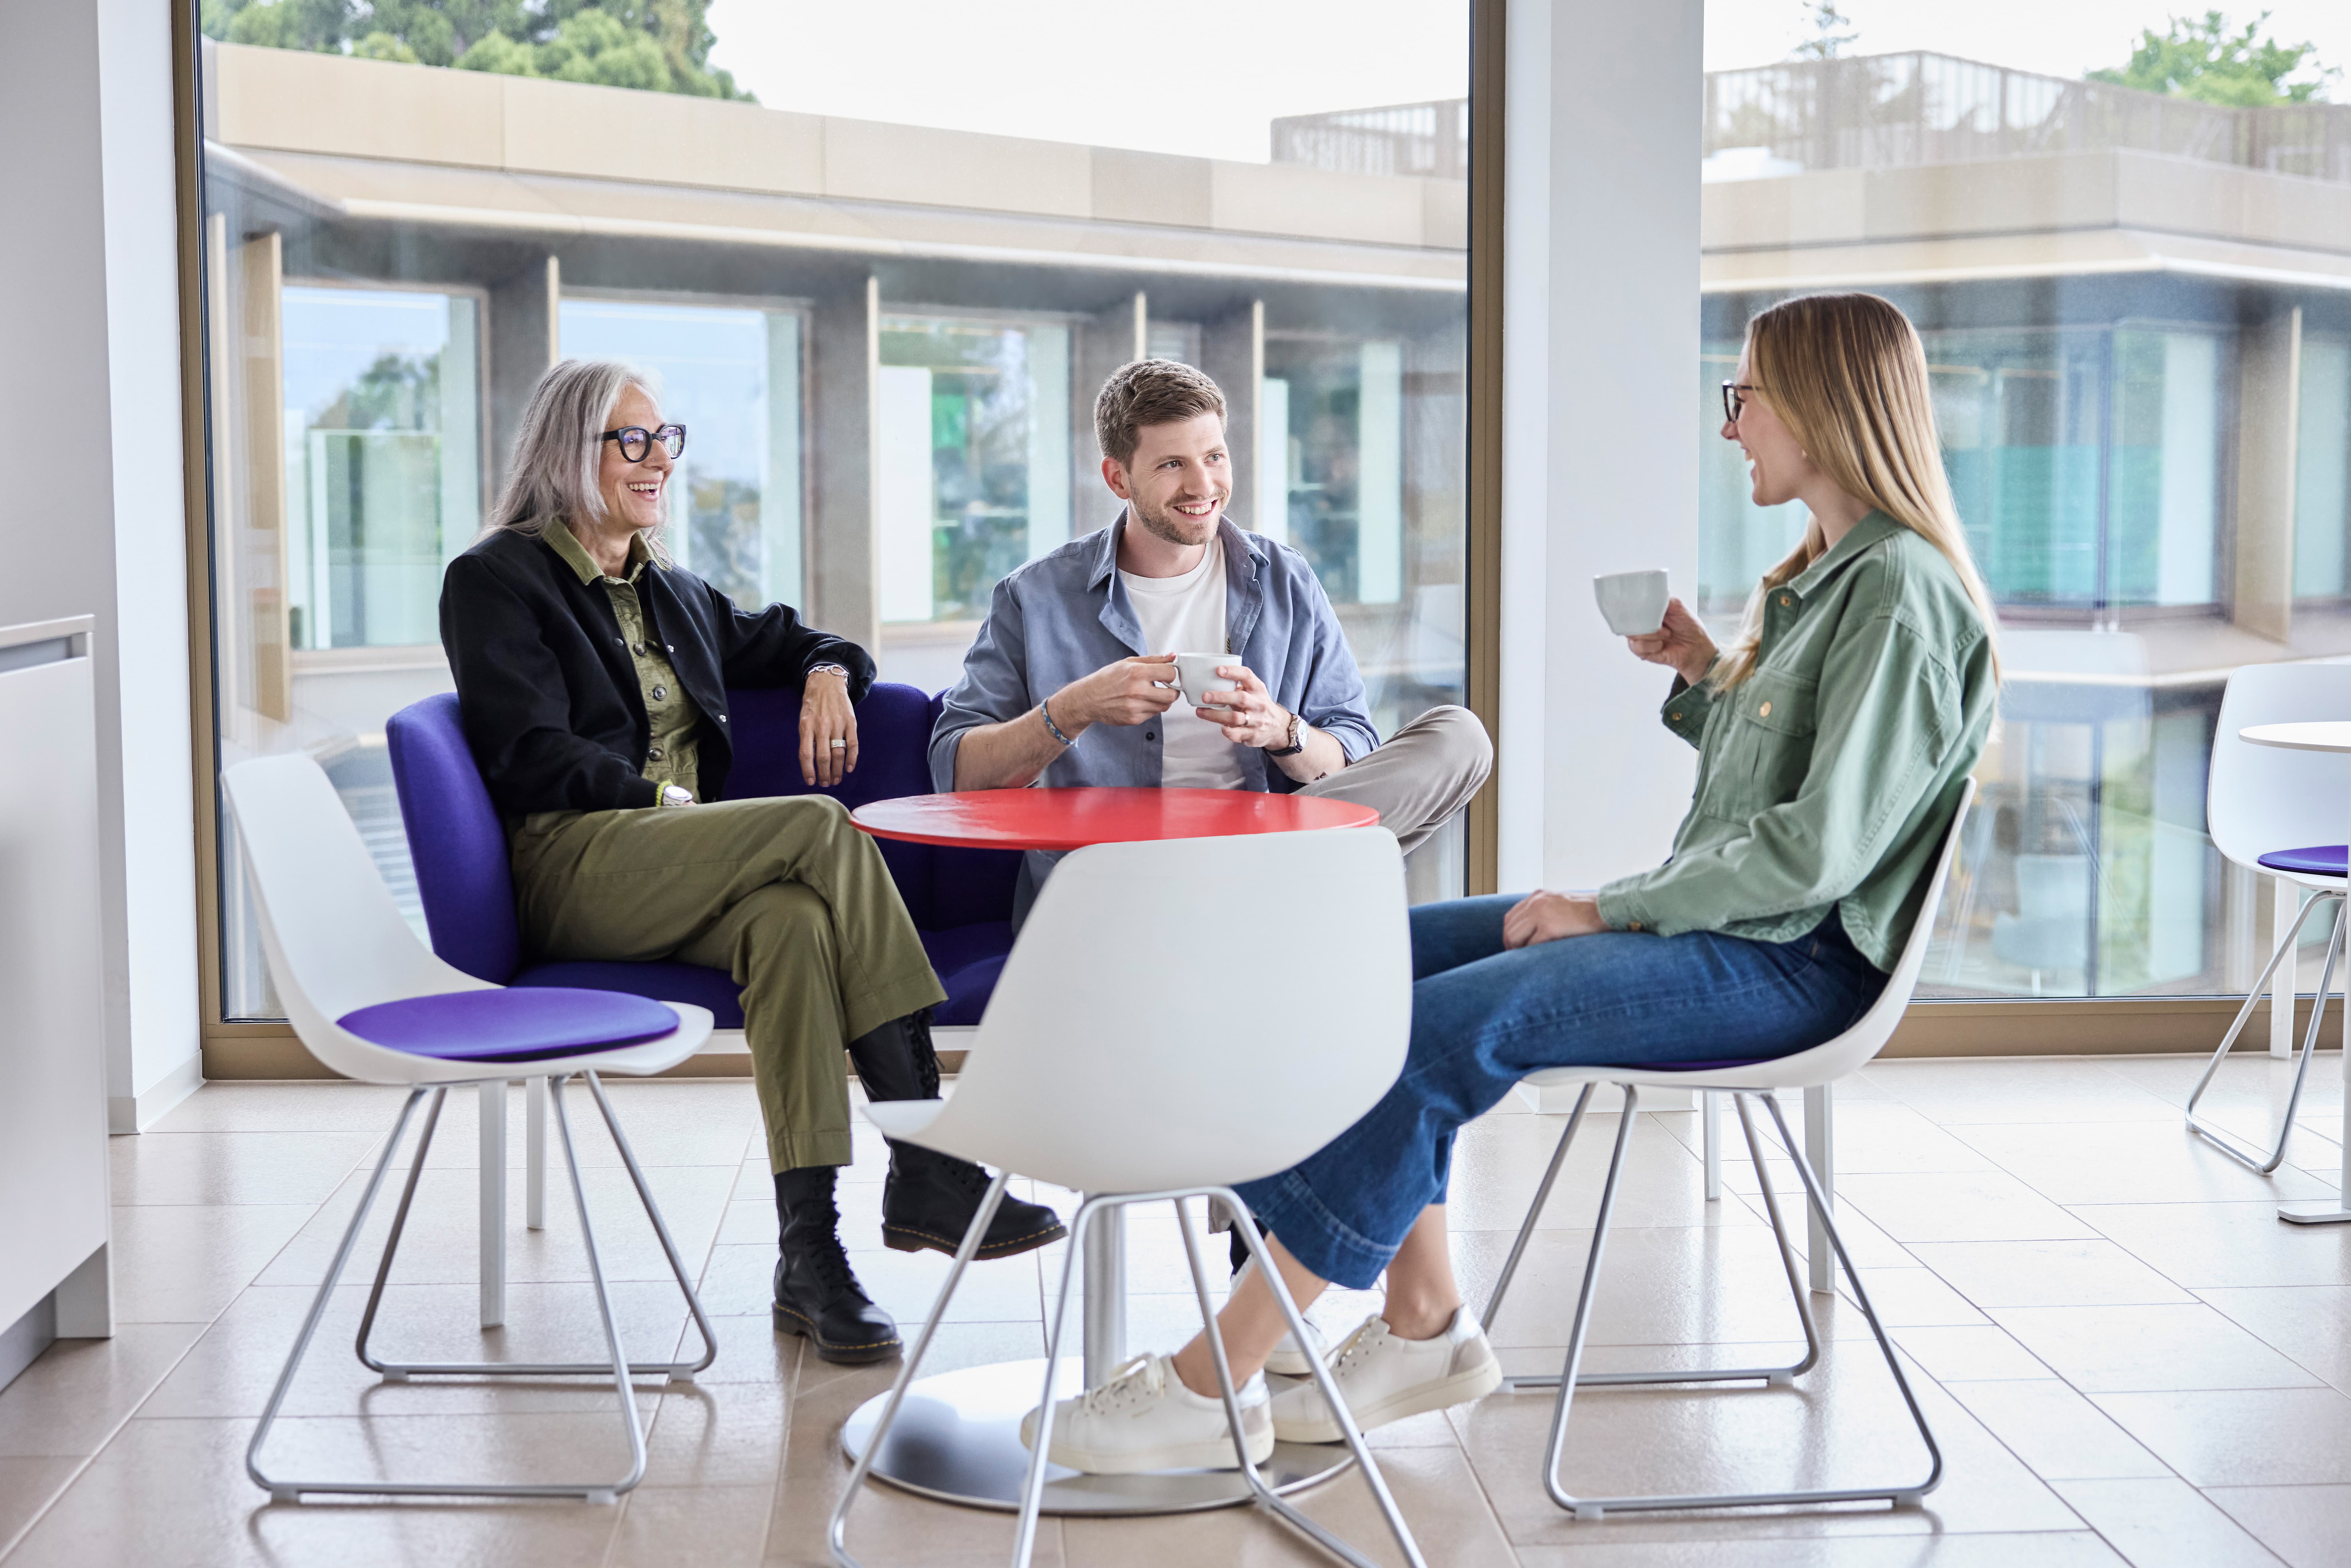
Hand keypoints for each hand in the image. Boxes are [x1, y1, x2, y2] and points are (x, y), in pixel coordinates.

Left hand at [800, 668, 857, 786]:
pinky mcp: (850, 722)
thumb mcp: (803, 719)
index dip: (808, 770)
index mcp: (806, 726)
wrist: (826, 682)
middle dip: (825, 774)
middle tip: (826, 784)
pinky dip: (852, 758)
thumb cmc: (812, 704)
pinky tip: (849, 768)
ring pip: (838, 753)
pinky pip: (852, 744)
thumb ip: (806, 738)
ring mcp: (837, 724)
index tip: (811, 782)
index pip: (806, 754)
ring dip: (837, 770)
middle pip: (823, 757)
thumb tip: (810, 762)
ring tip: (836, 779)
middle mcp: (822, 726)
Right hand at [1057, 654, 1181, 728]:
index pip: (1170, 673)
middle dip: (1172, 691)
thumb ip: (1153, 660)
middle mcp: (1137, 691)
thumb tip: (1172, 656)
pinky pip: (1153, 714)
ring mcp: (1136, 707)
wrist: (1089, 698)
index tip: (1167, 674)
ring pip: (1164, 706)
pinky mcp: (1134, 719)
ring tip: (1150, 694)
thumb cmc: (1108, 678)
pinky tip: (1140, 702)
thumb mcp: (1128, 662)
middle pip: (1172, 695)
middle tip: (1166, 688)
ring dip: (1161, 700)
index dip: (1171, 673)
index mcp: (1137, 673)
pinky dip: (1150, 708)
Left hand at [1197, 663, 1290, 749]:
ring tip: (1200, 712)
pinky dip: (1227, 731)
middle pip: (1240, 698)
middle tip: (1204, 696)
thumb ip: (1237, 686)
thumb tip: (1209, 679)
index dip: (1233, 672)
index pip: (1247, 676)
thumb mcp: (1254, 692)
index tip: (1218, 670)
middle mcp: (1258, 703)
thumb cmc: (1258, 705)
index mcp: (1258, 689)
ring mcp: (1257, 720)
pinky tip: (1220, 727)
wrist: (1278, 727)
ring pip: (1235, 718)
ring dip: (1215, 715)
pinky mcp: (1253, 735)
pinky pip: (1237, 734)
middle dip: (1220, 697)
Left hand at [1502, 890, 1605, 948]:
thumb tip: (1528, 933)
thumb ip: (1543, 914)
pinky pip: (1531, 945)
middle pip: (1509, 927)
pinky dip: (1532, 953)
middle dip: (1510, 945)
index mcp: (1538, 896)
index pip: (1511, 917)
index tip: (1515, 947)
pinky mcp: (1550, 927)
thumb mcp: (1559, 906)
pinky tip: (1539, 958)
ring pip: (1514, 936)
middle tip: (1517, 957)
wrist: (1607, 911)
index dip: (1510, 934)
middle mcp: (1536, 902)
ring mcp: (1542, 914)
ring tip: (1525, 959)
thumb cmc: (1586, 913)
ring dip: (1518, 950)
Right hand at [1626, 598, 1718, 686]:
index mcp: (1649, 611)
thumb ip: (1662, 599)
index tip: (1640, 607)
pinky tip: (1661, 645)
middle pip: (1629, 621)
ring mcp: (1641, 638)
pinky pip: (1637, 647)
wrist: (1696, 648)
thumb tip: (1649, 594)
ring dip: (1652, 634)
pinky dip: (1651, 645)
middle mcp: (1643, 624)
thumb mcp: (1678, 605)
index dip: (1632, 607)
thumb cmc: (1689, 627)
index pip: (1631, 607)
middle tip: (1661, 624)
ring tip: (1666, 634)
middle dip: (1644, 622)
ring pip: (1632, 634)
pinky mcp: (1642, 651)